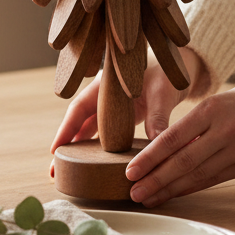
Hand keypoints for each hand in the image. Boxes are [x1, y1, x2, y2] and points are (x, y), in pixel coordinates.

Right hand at [49, 49, 203, 168]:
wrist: (180, 64)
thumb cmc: (168, 72)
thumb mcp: (162, 93)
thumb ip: (158, 117)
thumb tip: (158, 142)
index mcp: (106, 85)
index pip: (79, 108)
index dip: (66, 129)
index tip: (54, 149)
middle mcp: (103, 97)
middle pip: (79, 123)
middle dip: (66, 146)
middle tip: (54, 169)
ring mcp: (111, 107)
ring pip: (90, 129)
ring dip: (80, 149)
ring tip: (67, 171)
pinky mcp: (121, 115)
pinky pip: (105, 133)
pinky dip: (98, 148)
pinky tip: (92, 164)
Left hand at [124, 77, 234, 206]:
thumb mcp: (218, 101)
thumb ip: (194, 126)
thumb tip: (163, 152)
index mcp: (211, 110)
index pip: (172, 138)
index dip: (149, 158)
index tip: (130, 171)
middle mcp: (224, 131)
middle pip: (182, 162)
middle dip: (155, 180)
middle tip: (134, 192)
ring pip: (198, 175)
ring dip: (170, 190)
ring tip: (148, 198)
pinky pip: (214, 180)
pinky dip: (192, 188)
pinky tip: (175, 194)